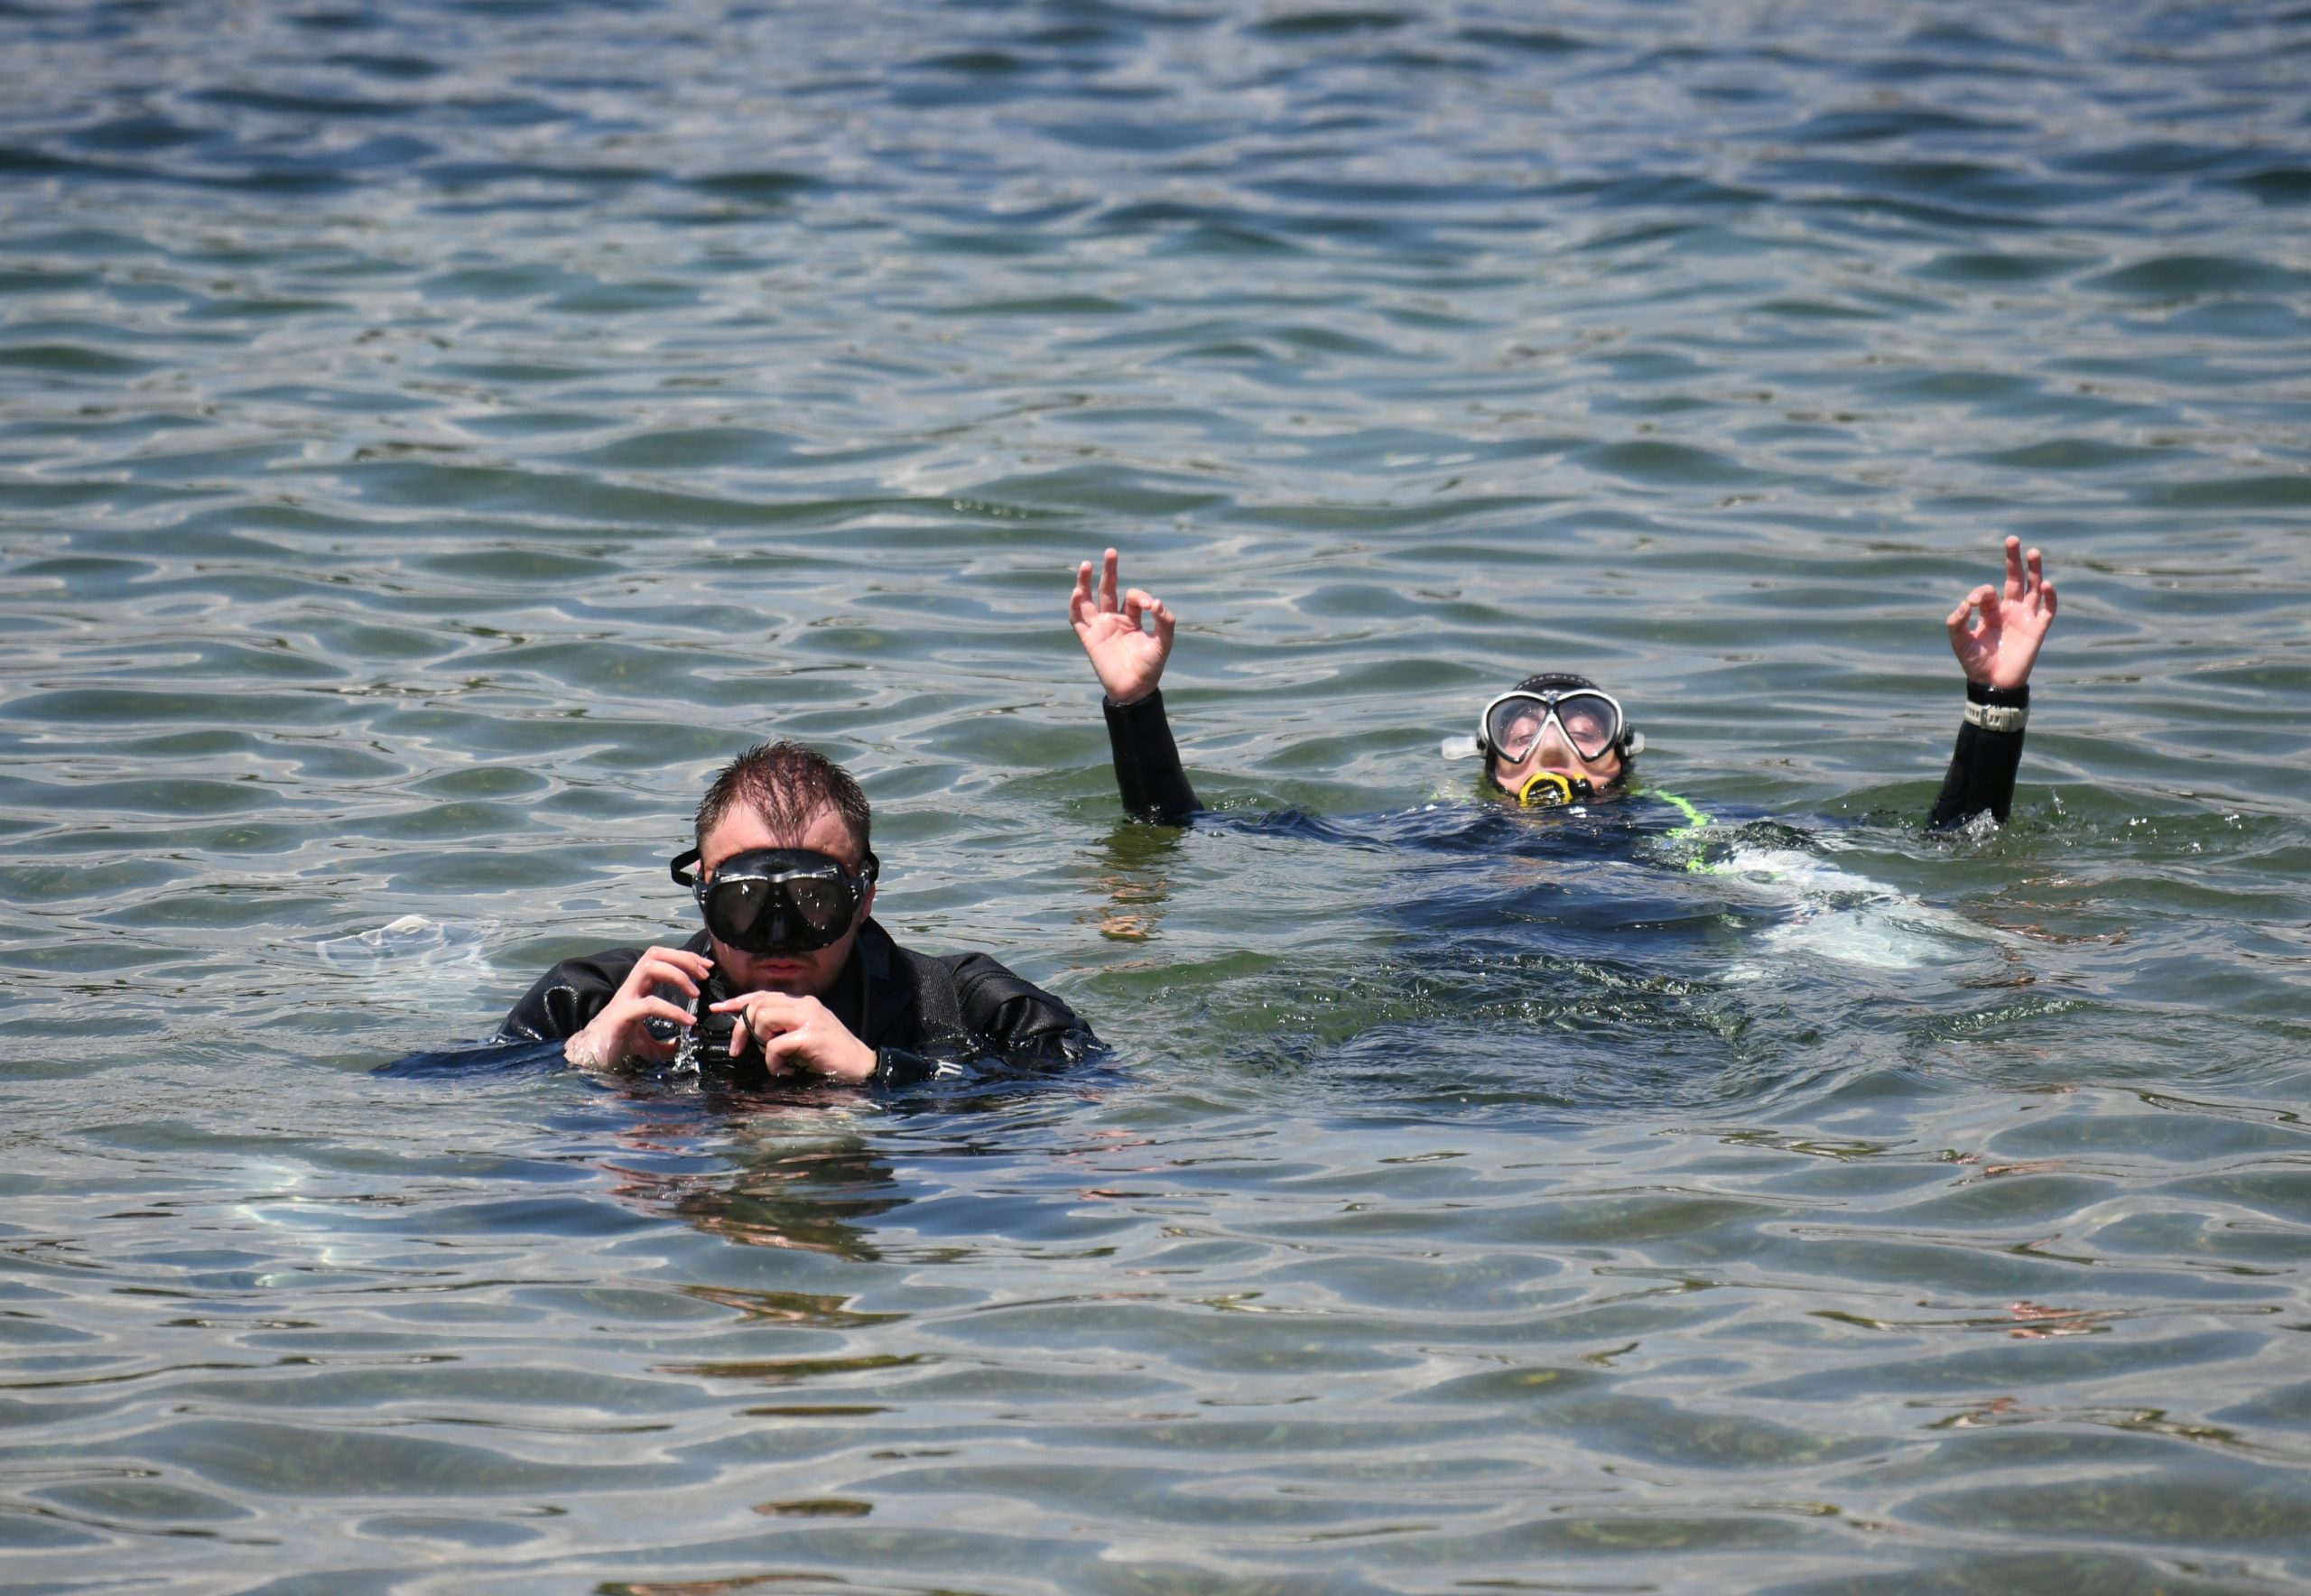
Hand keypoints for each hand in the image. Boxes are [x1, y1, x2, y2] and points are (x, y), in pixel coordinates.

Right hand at [563, 945, 711, 1069]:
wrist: (591, 1059)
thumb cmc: (617, 1045)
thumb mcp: (647, 1044)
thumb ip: (664, 1043)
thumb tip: (679, 1045)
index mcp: (638, 988)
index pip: (660, 958)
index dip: (684, 957)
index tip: (706, 968)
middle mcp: (630, 988)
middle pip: (654, 954)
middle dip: (683, 958)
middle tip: (705, 975)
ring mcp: (624, 999)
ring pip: (649, 967)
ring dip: (677, 975)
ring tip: (696, 993)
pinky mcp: (621, 1015)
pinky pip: (649, 1004)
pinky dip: (673, 1010)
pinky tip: (688, 1021)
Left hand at [711, 990, 876, 1082]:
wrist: (861, 1066)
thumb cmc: (830, 1056)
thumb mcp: (803, 1036)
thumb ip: (783, 1028)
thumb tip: (752, 1032)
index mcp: (802, 1003)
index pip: (763, 994)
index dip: (738, 1001)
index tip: (719, 1008)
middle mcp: (805, 1004)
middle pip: (758, 1004)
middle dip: (741, 1028)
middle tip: (739, 1050)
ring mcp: (809, 1018)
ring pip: (763, 1018)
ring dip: (760, 1043)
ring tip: (774, 1060)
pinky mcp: (811, 1035)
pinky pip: (775, 1045)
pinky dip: (773, 1062)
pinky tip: (785, 1070)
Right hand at [1070, 547, 1175, 705]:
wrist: (1134, 690)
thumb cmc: (1150, 668)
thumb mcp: (1163, 643)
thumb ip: (1164, 622)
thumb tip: (1157, 603)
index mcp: (1132, 620)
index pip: (1132, 598)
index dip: (1140, 596)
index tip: (1150, 606)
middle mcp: (1115, 620)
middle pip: (1108, 589)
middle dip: (1110, 571)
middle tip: (1111, 551)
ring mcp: (1100, 628)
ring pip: (1089, 600)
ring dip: (1086, 582)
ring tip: (1086, 564)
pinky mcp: (1089, 638)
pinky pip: (1078, 619)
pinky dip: (1075, 605)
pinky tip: (1078, 591)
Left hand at [1947, 536, 2055, 690]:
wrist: (1993, 684)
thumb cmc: (1975, 663)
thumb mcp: (1959, 641)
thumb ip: (1956, 621)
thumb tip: (1964, 603)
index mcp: (1991, 612)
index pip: (1988, 591)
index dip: (1980, 591)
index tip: (1972, 602)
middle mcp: (2010, 610)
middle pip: (2016, 579)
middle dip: (2014, 559)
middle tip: (2012, 539)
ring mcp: (2025, 618)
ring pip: (2034, 588)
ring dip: (2035, 570)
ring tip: (2033, 551)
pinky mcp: (2038, 629)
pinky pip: (2048, 610)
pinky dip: (2050, 597)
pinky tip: (2046, 585)